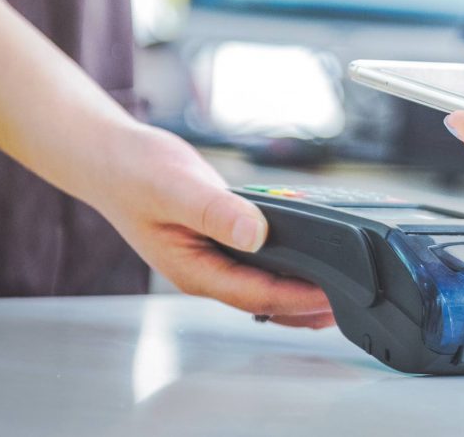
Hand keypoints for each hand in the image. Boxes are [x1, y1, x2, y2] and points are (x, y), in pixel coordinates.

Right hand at [93, 125, 333, 327]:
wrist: (111, 157)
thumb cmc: (132, 173)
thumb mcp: (176, 188)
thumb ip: (215, 211)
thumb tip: (255, 233)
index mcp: (193, 269)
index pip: (256, 296)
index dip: (298, 298)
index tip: (334, 296)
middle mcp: (206, 270)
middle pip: (265, 300)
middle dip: (308, 305)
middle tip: (353, 302)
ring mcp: (214, 257)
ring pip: (264, 285)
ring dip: (301, 291)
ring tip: (341, 293)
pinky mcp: (221, 240)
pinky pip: (260, 263)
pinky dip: (287, 265)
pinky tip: (311, 260)